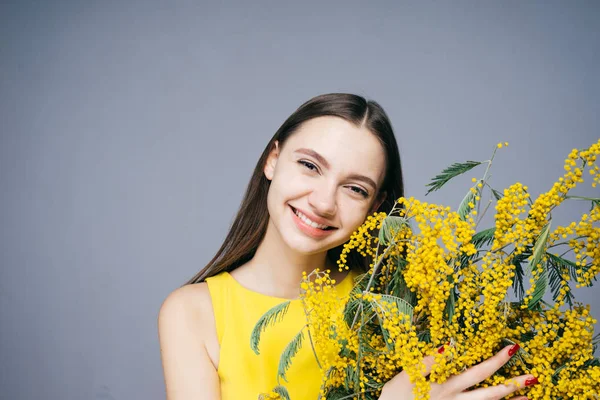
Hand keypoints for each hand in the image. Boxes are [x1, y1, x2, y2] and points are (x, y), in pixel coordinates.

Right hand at [379, 344, 537, 399]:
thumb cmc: (395, 397)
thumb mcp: (405, 376)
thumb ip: (427, 362)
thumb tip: (447, 346)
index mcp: (444, 386)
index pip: (475, 371)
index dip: (495, 361)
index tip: (513, 350)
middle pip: (489, 392)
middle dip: (511, 383)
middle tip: (533, 376)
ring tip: (530, 395)